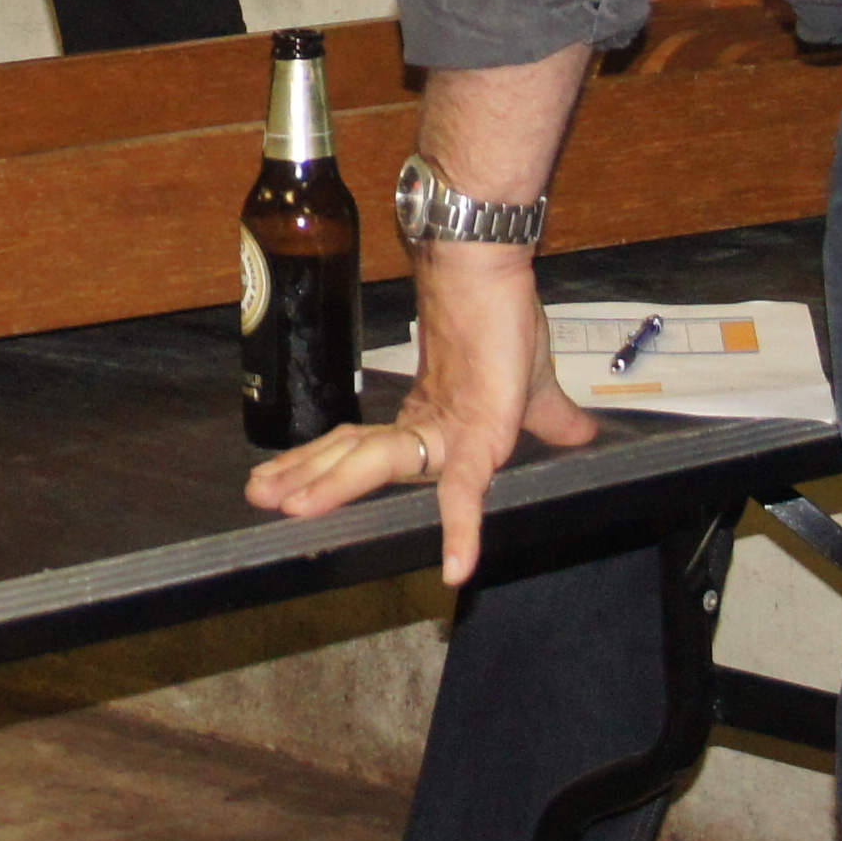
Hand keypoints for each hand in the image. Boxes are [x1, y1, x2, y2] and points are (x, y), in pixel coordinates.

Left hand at [239, 247, 596, 584]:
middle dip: (304, 477)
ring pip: (373, 463)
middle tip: (257, 495)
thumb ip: (552, 422)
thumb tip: (584, 435)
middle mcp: (426, 430)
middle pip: (353, 458)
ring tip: (287, 507)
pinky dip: (462, 530)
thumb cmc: (506, 324)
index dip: (327, 470)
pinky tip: (459, 569)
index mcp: (432, 425)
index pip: (366, 451)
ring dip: (329, 484)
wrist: (493, 271)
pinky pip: (465, 493)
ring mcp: (445, 433)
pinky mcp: (477, 436)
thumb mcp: (532, 392)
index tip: (289, 491)